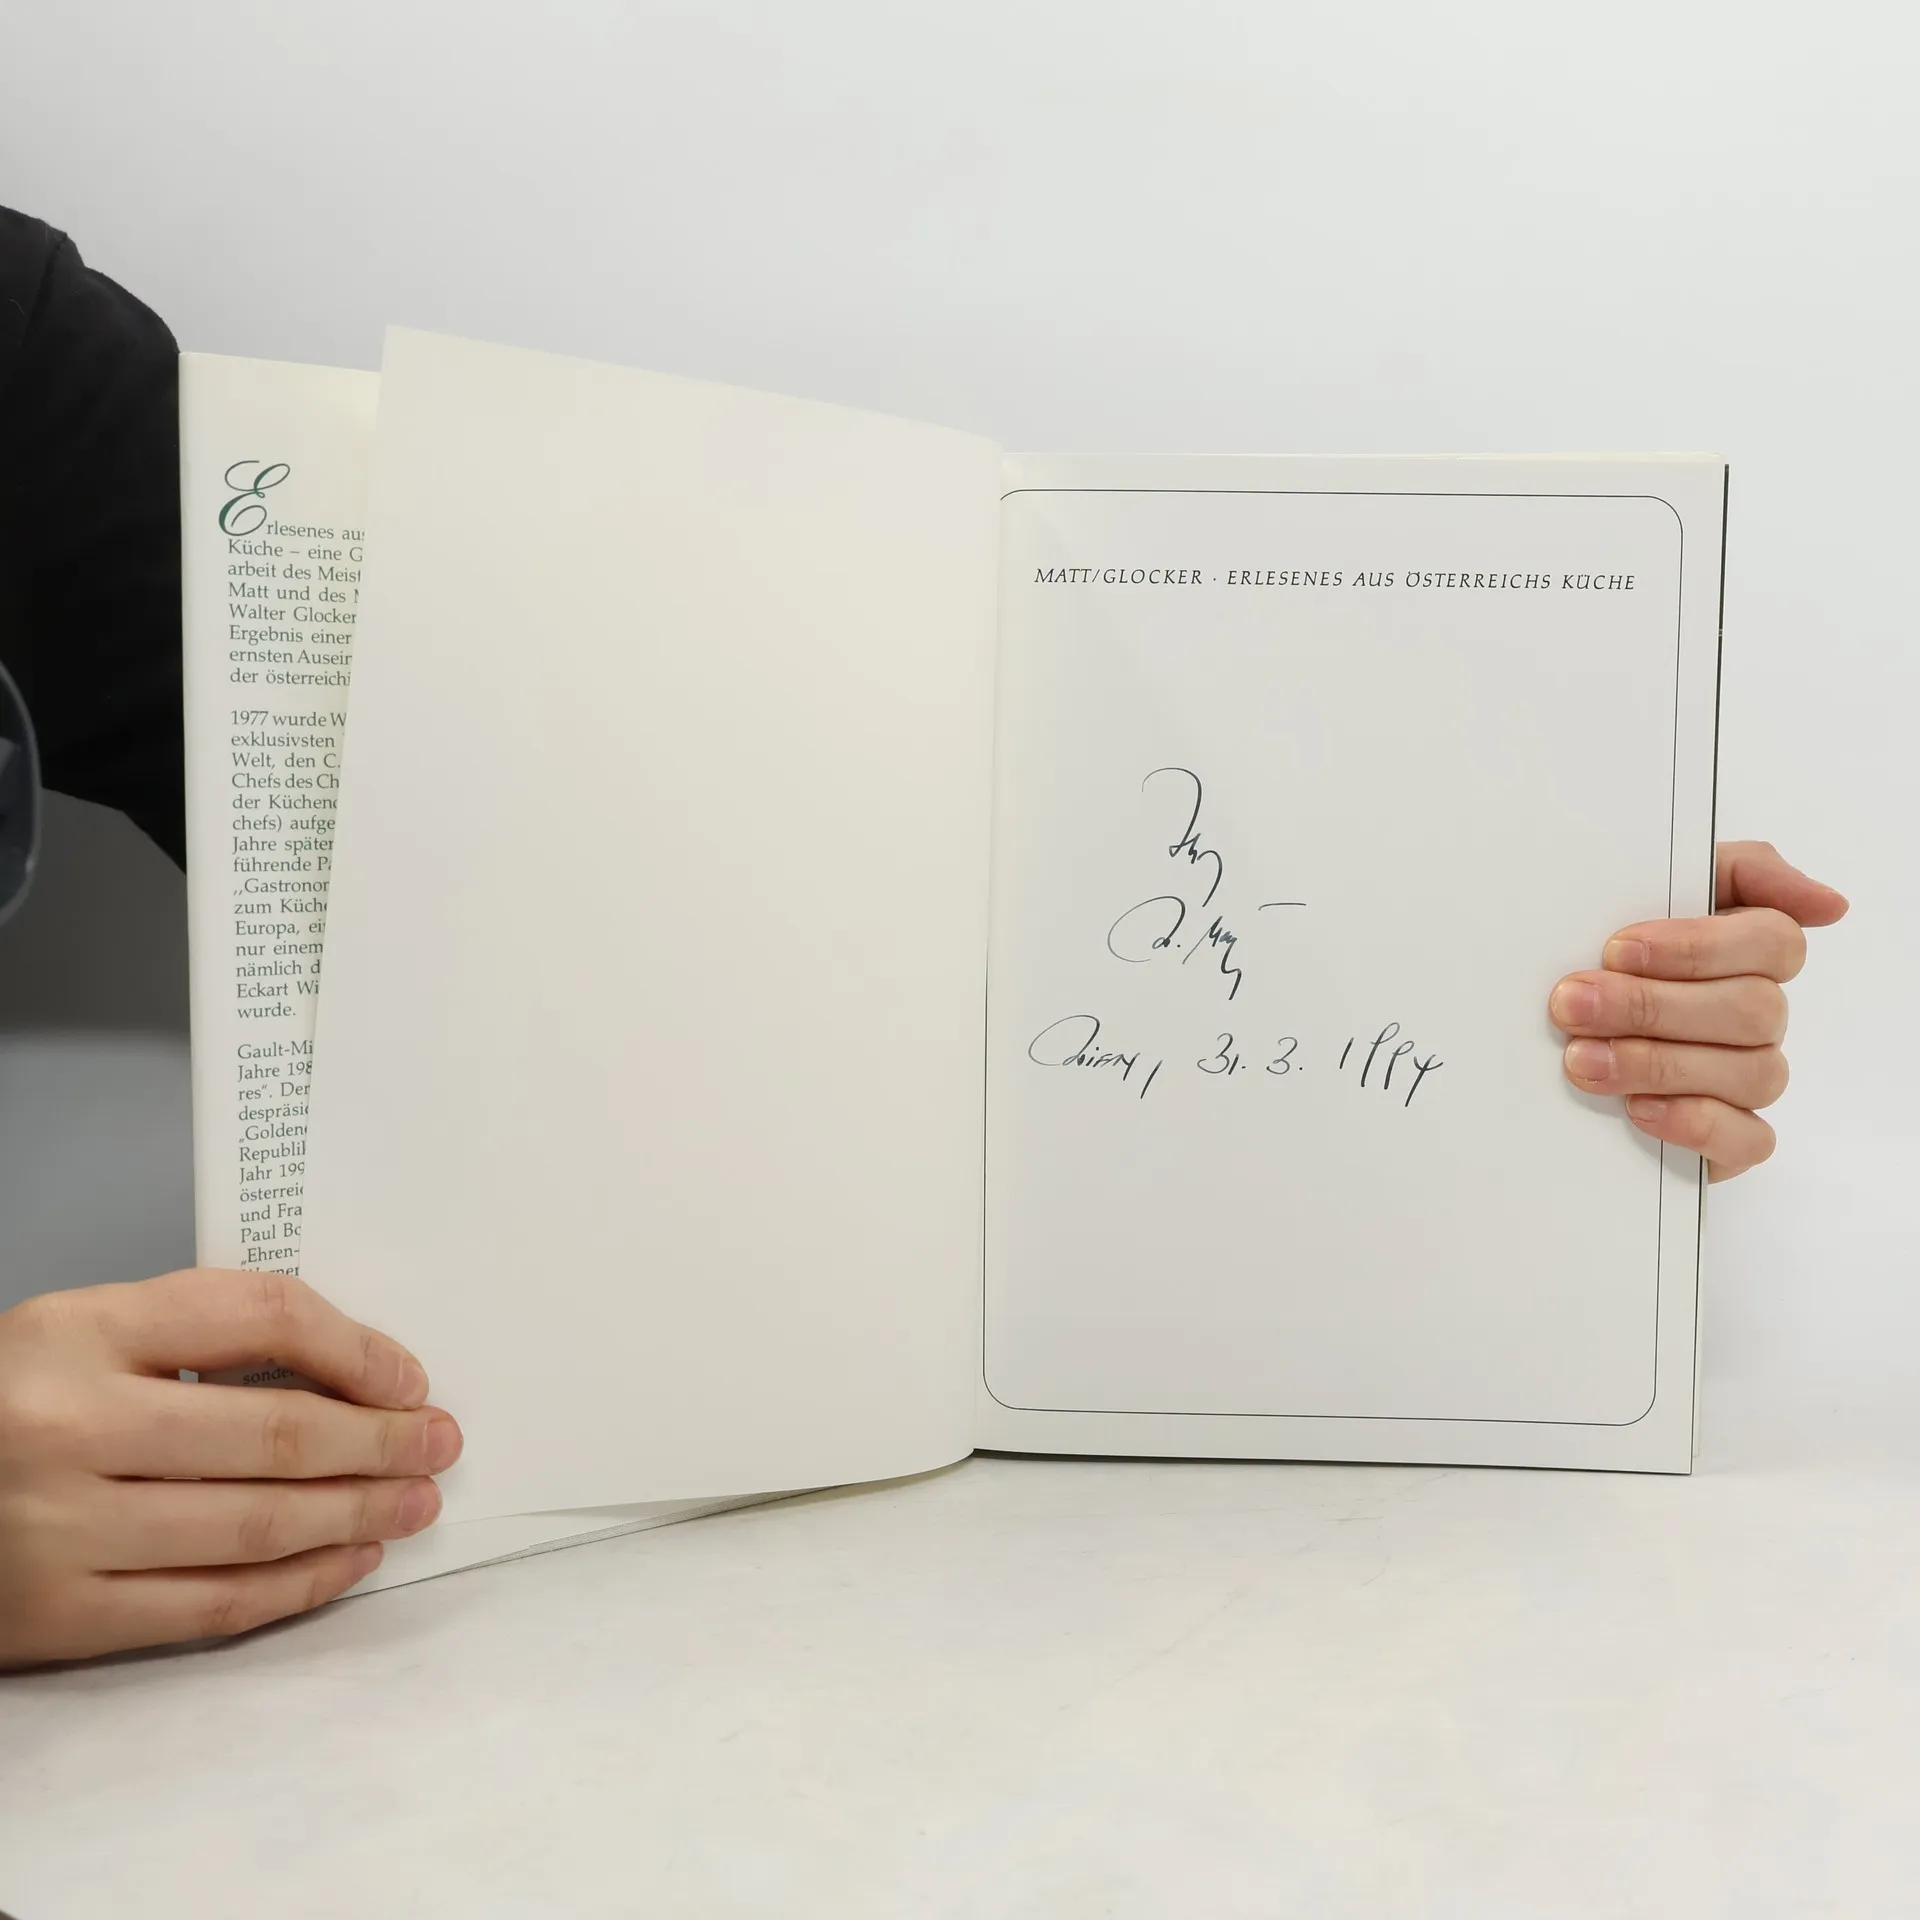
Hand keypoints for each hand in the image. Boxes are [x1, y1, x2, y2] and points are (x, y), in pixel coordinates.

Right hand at [0, 1269, 460, 1667]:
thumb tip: (353, 1373)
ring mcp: (59, 1530)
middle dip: (378, 1441)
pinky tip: (350, 1560)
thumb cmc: (15, 1403)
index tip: (410, 1379)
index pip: (256, 1316)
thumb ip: (199, 1334)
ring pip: (253, 1525)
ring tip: (413, 1502)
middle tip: (438, 1445)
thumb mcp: (86, 1331)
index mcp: (78, 1330)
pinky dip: (297, 1584)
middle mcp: (67, 1427)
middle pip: (272, 1433)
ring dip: (356, 1514)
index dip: (354, 1348)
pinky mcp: (56, 1618)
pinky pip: (209, 1604)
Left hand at [1549, 841, 1848, 1180]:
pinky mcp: (1730, 1138)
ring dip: (1658, 1064)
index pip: (1774, 941)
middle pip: (1753, 1010)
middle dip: (1651, 1006)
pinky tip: (1637, 1109)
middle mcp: (1757, 1016)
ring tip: (1581, 1059)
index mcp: (1746, 952)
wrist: (1543, 1039)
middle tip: (1573, 1006)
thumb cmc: (1604, 956)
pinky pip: (1749, 1139)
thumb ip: (1740, 871)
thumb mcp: (1648, 886)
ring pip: (1751, 1072)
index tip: (1616, 949)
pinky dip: (1694, 1122)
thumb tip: (1830, 904)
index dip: (1696, 947)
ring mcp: (1747, 1078)